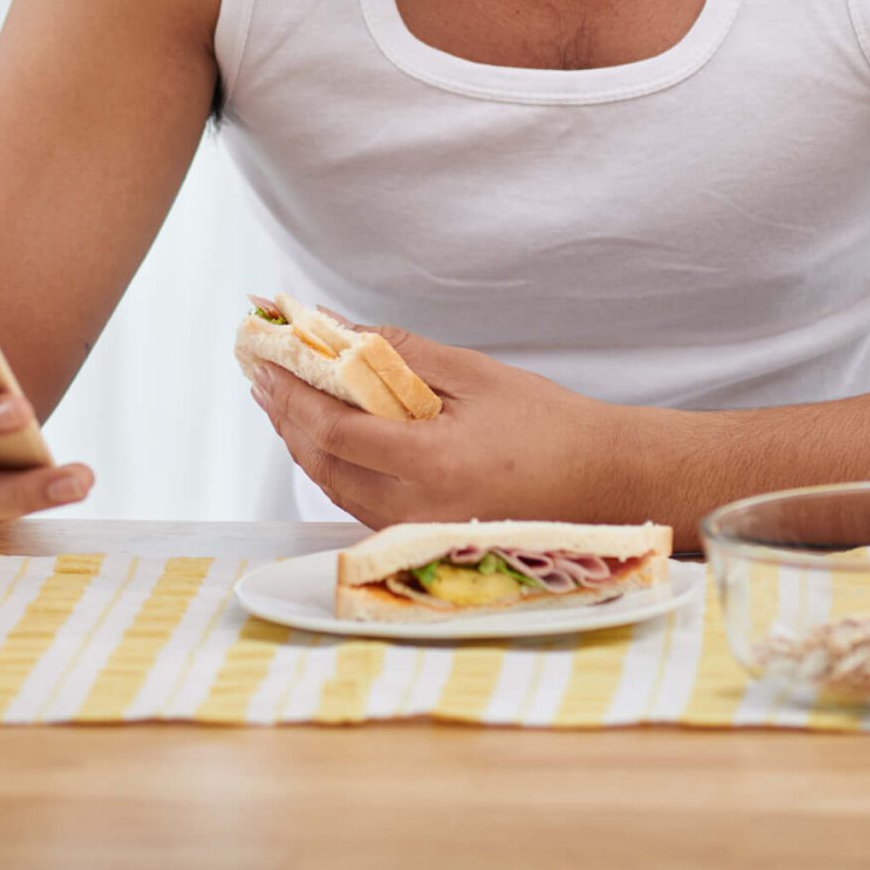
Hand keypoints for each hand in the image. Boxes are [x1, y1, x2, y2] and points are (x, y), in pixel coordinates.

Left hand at [247, 325, 647, 527]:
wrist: (607, 483)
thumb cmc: (550, 426)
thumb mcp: (475, 375)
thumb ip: (401, 354)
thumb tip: (337, 328)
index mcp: (431, 466)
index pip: (334, 430)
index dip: (291, 395)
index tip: (264, 361)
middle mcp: (417, 510)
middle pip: (322, 464)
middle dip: (286, 416)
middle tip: (262, 375)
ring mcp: (419, 533)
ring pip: (335, 488)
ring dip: (303, 442)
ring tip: (282, 400)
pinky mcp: (426, 540)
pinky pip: (360, 504)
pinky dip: (335, 467)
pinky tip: (326, 438)